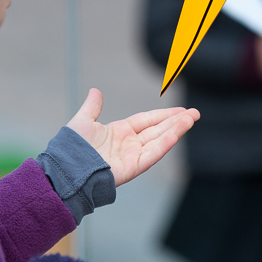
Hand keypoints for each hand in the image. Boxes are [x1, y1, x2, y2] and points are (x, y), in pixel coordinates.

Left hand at [66, 89, 198, 186]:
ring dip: (177, 129)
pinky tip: (177, 133)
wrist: (66, 170)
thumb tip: (96, 91)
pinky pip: (153, 153)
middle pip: (158, 129)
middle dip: (177, 121)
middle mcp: (129, 144)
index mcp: (119, 132)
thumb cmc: (72, 149)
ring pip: (160, 140)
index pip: (147, 120)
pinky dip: (165, 143)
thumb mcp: (83, 121)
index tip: (180, 110)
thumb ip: (92, 107)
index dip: (163, 115)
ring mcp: (133, 156)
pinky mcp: (134, 167)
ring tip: (192, 118)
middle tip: (195, 113)